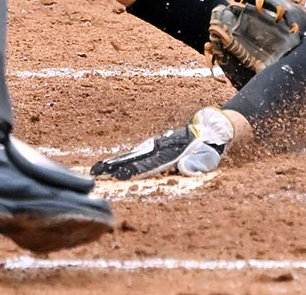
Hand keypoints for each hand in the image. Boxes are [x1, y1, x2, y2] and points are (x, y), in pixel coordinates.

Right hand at [91, 107, 233, 179]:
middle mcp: (159, 147)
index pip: (149, 164)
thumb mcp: (208, 157)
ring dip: (116, 162)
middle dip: (116, 165)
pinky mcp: (154, 147)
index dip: (135, 170)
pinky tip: (112, 164)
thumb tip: (184, 168)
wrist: (209, 129)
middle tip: (97, 171)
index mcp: (171, 152)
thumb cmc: (208, 147)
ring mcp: (155, 146)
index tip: (120, 176)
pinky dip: (123, 158)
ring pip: (132, 155)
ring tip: (98, 168)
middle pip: (134, 157)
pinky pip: (136, 153)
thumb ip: (197, 163)